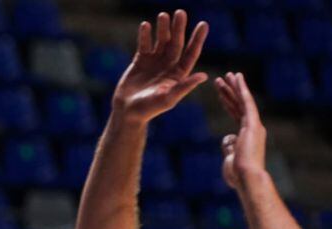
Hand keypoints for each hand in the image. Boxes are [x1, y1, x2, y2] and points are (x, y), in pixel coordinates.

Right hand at [112, 10, 207, 124]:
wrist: (127, 112)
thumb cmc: (149, 109)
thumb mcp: (168, 98)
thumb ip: (184, 86)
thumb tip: (204, 76)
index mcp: (178, 74)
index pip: (191, 53)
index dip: (197, 39)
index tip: (203, 24)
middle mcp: (168, 66)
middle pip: (176, 43)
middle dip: (179, 28)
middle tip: (180, 13)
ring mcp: (154, 62)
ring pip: (161, 40)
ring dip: (163, 28)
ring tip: (163, 15)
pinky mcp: (140, 61)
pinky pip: (144, 44)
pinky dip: (144, 35)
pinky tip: (145, 25)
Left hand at [215, 72, 267, 189]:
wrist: (247, 177)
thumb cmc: (238, 174)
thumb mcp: (230, 158)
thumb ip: (229, 146)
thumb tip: (227, 137)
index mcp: (247, 136)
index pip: (236, 115)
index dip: (228, 102)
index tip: (221, 93)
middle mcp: (253, 128)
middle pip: (239, 105)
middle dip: (230, 91)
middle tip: (223, 78)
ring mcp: (254, 125)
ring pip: (243, 100)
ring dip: (234, 86)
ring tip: (227, 74)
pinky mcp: (253, 124)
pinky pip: (247, 102)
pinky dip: (242, 89)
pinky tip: (237, 78)